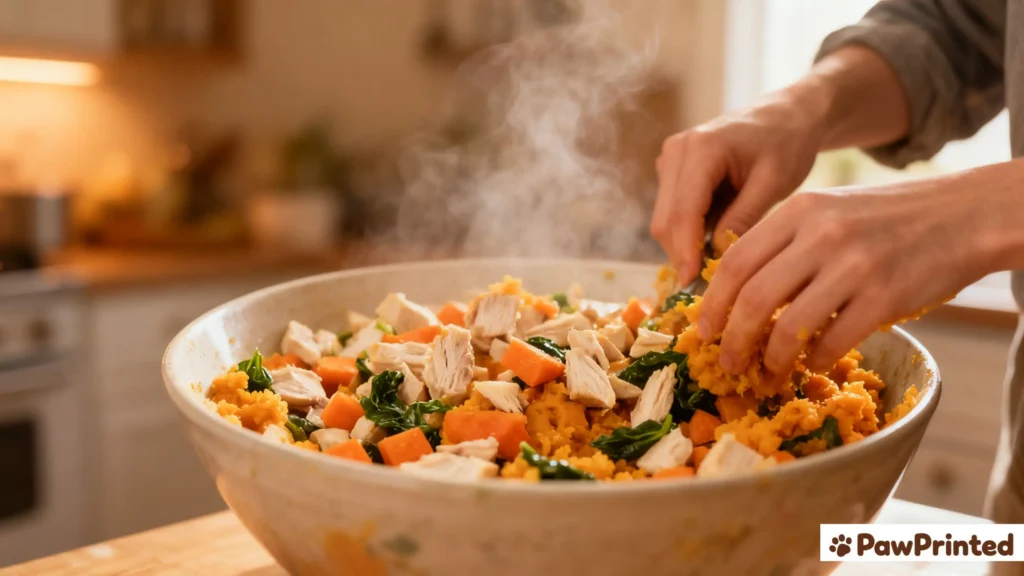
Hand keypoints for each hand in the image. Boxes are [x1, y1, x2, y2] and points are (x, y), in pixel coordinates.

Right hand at [651, 88, 827, 283]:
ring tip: (716, 263)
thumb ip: (743, 218)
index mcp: (701, 148)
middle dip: (683, 253)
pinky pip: (672, 210)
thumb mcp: (774, 183)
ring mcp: (670, 158)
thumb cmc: (787, 143)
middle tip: (708, 283)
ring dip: (685, 244)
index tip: (692, 283)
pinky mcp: (673, 169)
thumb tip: (716, 258)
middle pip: (666, 219)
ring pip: (665, 218)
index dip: (685, 251)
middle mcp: (676, 150)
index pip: (683, 211)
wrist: (786, 115)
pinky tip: (714, 240)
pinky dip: (688, 231)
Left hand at [698, 171, 1014, 374]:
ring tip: (767, 370)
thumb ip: (784, 241)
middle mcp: (820, 234)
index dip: (712, 303)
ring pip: (788, 326)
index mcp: (798, 211)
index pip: (734, 262)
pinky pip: (832, 340)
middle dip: (732, 339)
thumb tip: (736, 293)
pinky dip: (814, 358)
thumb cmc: (886, 217)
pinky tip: (812, 361)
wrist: (963, 214)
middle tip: (727, 362)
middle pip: (752, 298)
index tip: (704, 330)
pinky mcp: (884, 296)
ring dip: (770, 357)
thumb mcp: (826, 209)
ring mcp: (853, 266)